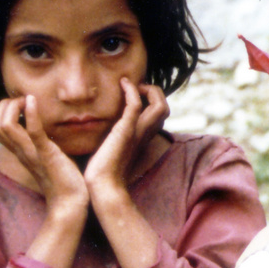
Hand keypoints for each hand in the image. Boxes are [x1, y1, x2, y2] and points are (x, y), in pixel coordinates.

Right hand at [0, 94, 86, 210]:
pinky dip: (31, 114)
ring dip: (14, 106)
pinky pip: (33, 133)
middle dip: (6, 105)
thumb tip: (44, 129)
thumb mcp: (47, 157)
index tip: (23, 104)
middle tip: (25, 101)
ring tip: (29, 100)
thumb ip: (41, 144)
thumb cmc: (63, 180)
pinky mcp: (47, 155)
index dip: (4, 110)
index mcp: (20, 151)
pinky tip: (33, 101)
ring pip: (5, 126)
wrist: (70, 203)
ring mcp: (32, 153)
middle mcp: (21, 151)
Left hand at [83, 80, 167, 201]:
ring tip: (135, 85)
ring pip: (160, 105)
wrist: (104, 185)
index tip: (136, 94)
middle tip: (138, 89)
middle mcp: (145, 134)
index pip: (159, 115)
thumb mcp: (114, 150)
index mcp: (144, 138)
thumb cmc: (105, 173)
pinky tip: (123, 83)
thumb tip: (106, 133)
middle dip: (154, 93)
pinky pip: (135, 105)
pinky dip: (131, 90)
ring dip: (150, 90)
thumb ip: (116, 139)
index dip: (152, 100)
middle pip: (165, 108)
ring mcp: (137, 132)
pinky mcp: (125, 130)